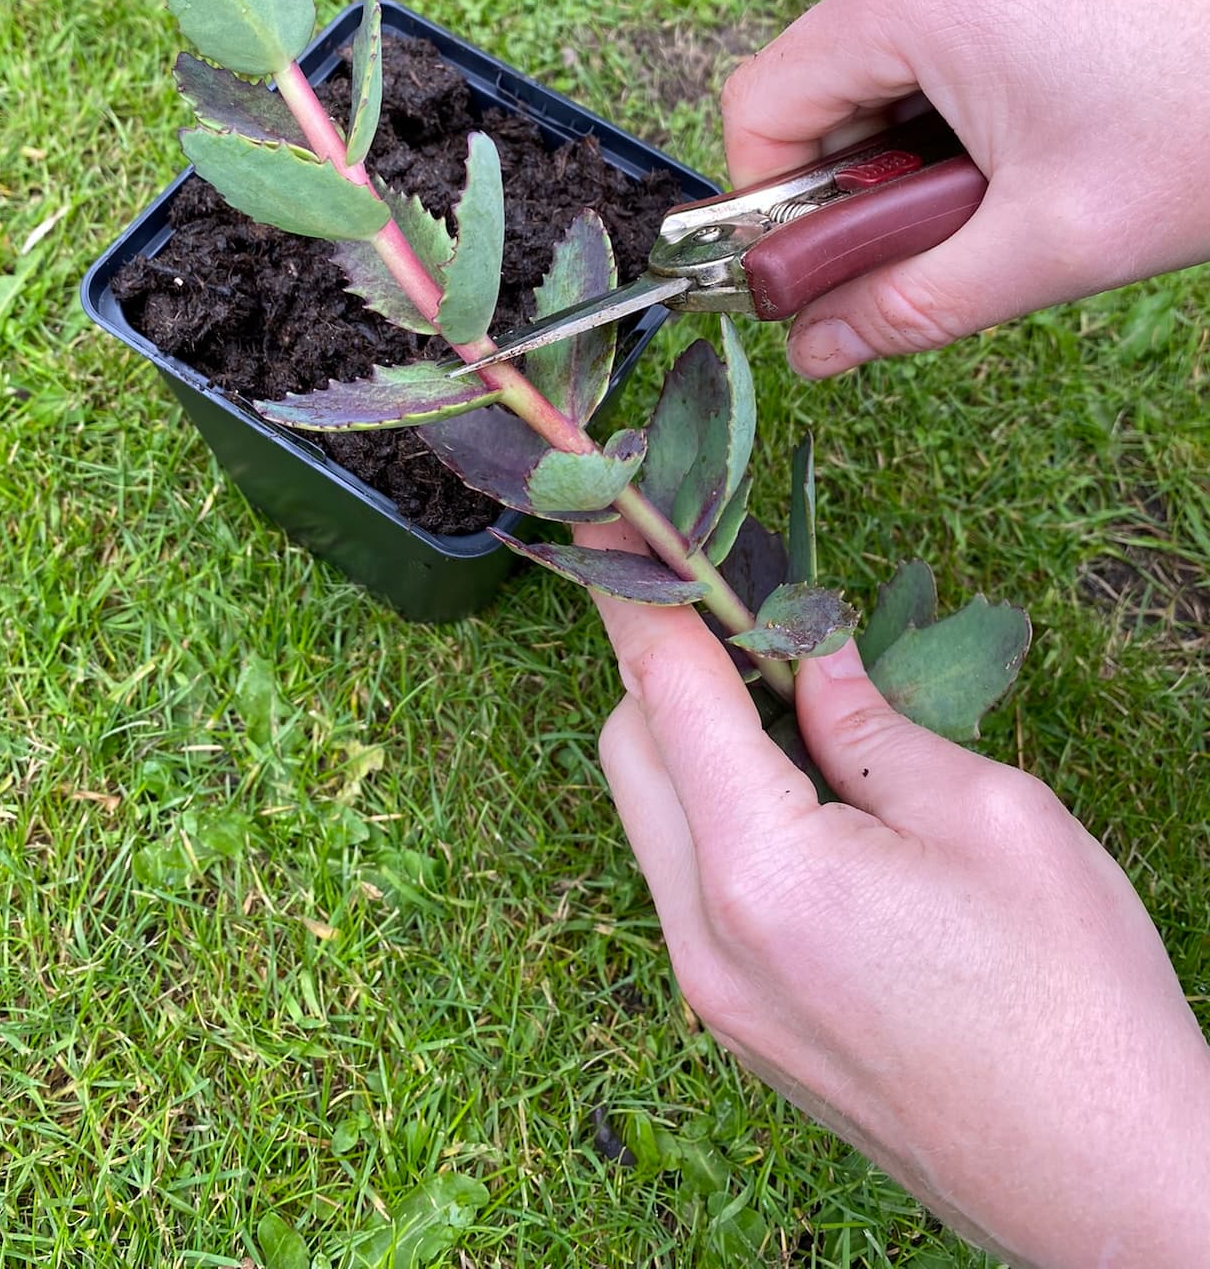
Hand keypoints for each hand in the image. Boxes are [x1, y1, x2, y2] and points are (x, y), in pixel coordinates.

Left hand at [579, 520, 1209, 1268]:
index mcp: (765, 873)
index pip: (666, 692)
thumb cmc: (1076, 1003)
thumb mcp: (994, 820)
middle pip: (631, 752)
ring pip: (652, 818)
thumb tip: (808, 657)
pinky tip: (808, 797)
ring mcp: (715, 995)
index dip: (637, 596)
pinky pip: (688, 883)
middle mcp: (708, 938)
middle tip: (756, 620)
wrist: (1113, 1194)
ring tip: (798, 708)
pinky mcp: (740, 1026)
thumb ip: (876, 726)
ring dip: (694, 743)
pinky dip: (718, 815)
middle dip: (670, 668)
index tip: (609, 528)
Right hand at [721, 0, 1209, 375]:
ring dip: (925, 132)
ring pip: (893, 46)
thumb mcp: (1054, 241)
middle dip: (867, 174)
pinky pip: (953, 9)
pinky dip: (971, 83)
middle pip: (830, 75)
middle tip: (958, 233)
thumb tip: (815, 347)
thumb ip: (909, 303)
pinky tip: (1056, 124)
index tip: (819, 272)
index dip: (770, 208)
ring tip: (1029, 176)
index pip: (763, 106)